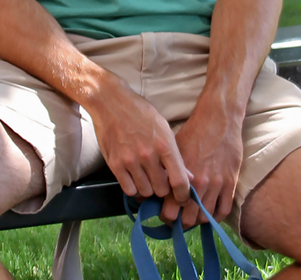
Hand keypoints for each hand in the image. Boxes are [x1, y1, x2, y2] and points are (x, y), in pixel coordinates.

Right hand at [88, 76, 191, 206]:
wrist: (112, 102)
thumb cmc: (140, 113)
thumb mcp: (164, 128)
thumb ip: (175, 154)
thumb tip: (188, 176)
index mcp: (165, 145)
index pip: (180, 181)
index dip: (183, 195)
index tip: (182, 197)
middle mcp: (148, 155)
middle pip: (162, 190)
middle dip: (163, 188)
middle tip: (160, 180)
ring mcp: (130, 160)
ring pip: (145, 192)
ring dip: (147, 188)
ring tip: (146, 177)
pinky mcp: (115, 164)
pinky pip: (128, 189)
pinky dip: (133, 187)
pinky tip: (134, 177)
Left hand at [160, 99, 243, 227]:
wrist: (219, 118)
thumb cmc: (194, 131)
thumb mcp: (174, 150)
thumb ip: (166, 171)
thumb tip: (156, 189)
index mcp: (180, 175)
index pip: (169, 210)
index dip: (165, 216)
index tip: (165, 215)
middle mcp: (198, 183)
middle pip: (187, 219)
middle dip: (180, 222)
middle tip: (179, 219)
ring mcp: (215, 184)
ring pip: (204, 217)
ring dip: (197, 220)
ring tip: (193, 217)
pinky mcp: (230, 182)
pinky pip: (223, 210)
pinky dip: (215, 216)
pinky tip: (209, 213)